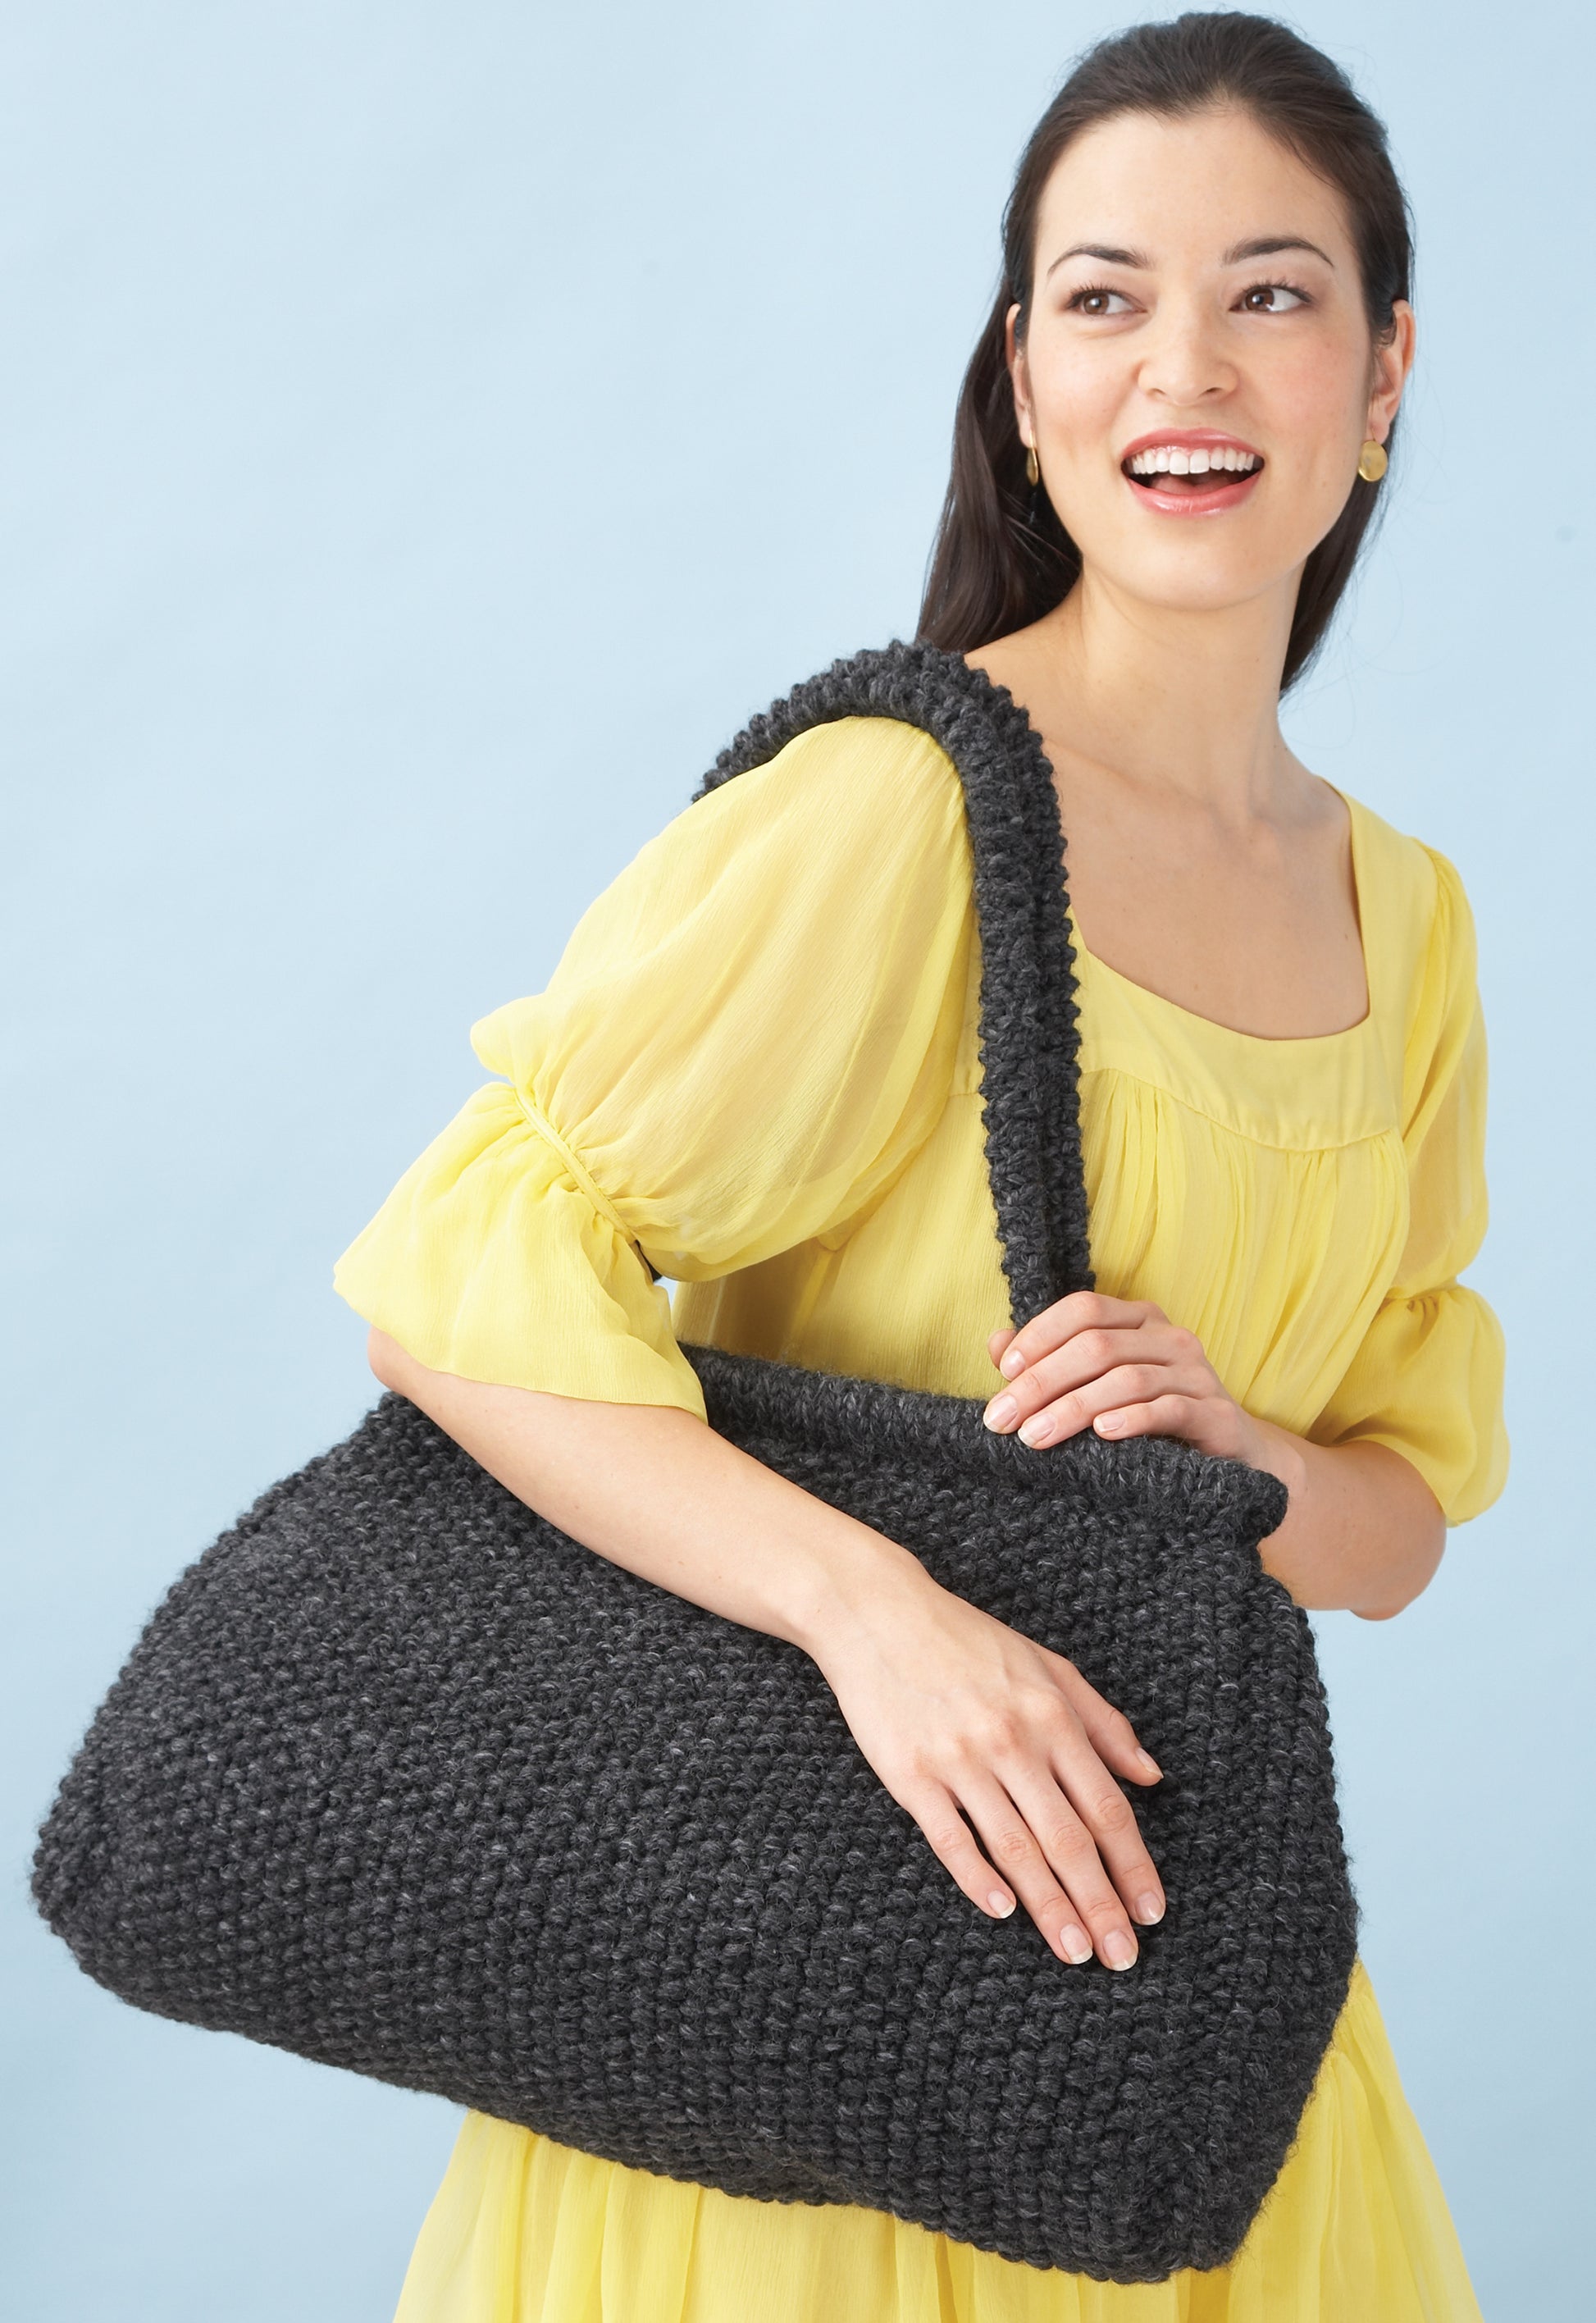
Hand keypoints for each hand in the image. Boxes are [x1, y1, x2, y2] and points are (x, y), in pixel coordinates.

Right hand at [809, 1567, 1165, 1969]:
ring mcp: (959, 1760)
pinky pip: (950, 1837)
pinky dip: (977, 1877)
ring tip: (1075, 1952)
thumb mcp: (1048, 1666)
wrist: (877, 1613)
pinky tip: (1002, 1912)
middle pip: (1068, 1839)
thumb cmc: (967, 1640)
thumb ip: (1103, 1722)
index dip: (1133, 1865)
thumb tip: (1151, 1777)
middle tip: (1122, 1957)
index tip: (1151, 1912)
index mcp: (1051, 1716)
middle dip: (1100, 1904)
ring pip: (1016, 1848)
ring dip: (1050, 1906)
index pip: (1106, 1806)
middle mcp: (1012, 1741)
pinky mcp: (910, 1775)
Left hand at [984, 1291, 1265, 1461]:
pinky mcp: (1215, 1413)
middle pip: (1096, 1345)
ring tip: (1035, 1436)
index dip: (1039, 1335)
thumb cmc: (1151, 1421)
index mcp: (1139, 1320)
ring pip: (1126, 1378)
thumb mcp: (1096, 1388)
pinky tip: (1102, 1434)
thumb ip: (1048, 1364)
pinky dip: (1132, 1419)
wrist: (1230, 1460)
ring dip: (1073, 1407)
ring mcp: (1197, 1373)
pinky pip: (1169, 1408)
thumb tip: (996, 1343)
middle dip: (1041, 1382)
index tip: (1004, 1373)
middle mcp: (1170, 1337)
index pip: (1084, 1308)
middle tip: (1003, 1420)